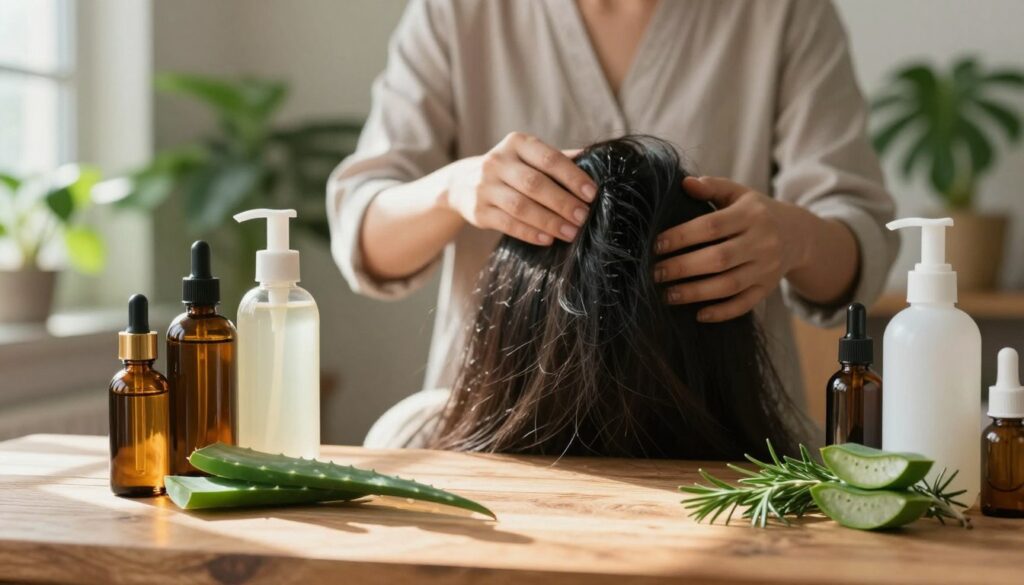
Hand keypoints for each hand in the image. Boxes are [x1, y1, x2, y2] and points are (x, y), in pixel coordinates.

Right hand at [441, 132, 596, 245]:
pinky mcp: (478, 211)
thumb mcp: (528, 156)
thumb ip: (558, 158)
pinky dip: (529, 233)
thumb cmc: (511, 169)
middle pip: (535, 184)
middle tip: (583, 217)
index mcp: (516, 143)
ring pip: (521, 206)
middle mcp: (498, 161)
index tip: (592, 194)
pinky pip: (507, 224)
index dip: (572, 177)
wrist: (462, 183)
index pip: (549, 158)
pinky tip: (548, 239)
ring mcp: (485, 186)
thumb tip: (595, 159)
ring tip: (571, 232)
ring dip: (549, 221)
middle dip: (563, 202)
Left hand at [654, 176, 805, 321]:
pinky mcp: (767, 288)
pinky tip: (698, 315)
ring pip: (729, 285)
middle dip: (683, 267)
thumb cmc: (755, 212)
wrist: (798, 234)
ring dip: (696, 293)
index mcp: (751, 215)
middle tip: (655, 273)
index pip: (712, 226)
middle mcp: (762, 242)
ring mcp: (766, 268)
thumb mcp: (738, 193)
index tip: (656, 245)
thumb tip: (684, 183)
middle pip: (719, 259)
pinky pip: (744, 304)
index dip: (682, 236)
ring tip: (668, 295)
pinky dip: (722, 312)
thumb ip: (712, 187)